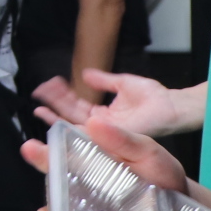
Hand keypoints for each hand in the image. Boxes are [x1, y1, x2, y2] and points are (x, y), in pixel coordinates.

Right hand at [20, 112, 188, 210]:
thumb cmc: (163, 177)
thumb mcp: (147, 151)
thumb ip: (123, 138)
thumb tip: (95, 122)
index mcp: (94, 160)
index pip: (62, 153)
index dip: (45, 152)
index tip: (34, 149)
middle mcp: (85, 185)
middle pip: (53, 182)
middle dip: (41, 185)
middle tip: (40, 184)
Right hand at [32, 70, 187, 137]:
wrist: (172, 106)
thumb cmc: (154, 97)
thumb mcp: (123, 83)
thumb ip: (104, 80)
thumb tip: (86, 73)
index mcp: (105, 115)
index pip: (77, 106)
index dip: (62, 96)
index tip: (49, 85)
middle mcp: (102, 126)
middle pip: (71, 116)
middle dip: (54, 104)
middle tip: (38, 94)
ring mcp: (106, 133)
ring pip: (74, 125)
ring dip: (56, 114)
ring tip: (40, 105)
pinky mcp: (110, 136)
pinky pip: (87, 134)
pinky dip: (70, 127)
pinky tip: (57, 119)